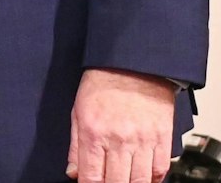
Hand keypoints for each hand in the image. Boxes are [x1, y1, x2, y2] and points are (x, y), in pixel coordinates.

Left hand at [68, 68, 176, 182]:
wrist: (132, 65)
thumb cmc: (102, 84)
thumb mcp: (78, 112)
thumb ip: (75, 146)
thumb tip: (73, 171)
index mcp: (93, 133)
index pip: (91, 176)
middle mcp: (118, 140)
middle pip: (117, 182)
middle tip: (108, 181)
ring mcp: (142, 140)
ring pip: (139, 181)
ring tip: (124, 179)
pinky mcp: (162, 138)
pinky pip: (160, 169)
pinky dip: (152, 178)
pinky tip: (144, 177)